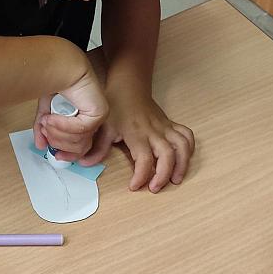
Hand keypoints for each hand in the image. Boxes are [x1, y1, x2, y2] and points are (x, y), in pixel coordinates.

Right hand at [33, 67, 108, 160]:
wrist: (61, 67)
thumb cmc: (56, 83)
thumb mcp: (46, 111)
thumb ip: (44, 129)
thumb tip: (41, 145)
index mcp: (84, 122)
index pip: (81, 148)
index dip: (69, 155)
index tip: (56, 156)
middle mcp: (93, 121)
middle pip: (80, 148)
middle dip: (59, 142)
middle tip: (45, 132)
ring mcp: (98, 117)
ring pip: (80, 141)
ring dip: (58, 133)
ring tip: (46, 121)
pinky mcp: (99, 113)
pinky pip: (81, 129)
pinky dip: (63, 126)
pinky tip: (51, 118)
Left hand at [79, 93, 194, 191]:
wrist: (128, 85)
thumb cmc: (116, 105)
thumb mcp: (103, 126)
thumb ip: (97, 147)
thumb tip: (84, 163)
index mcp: (136, 133)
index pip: (144, 159)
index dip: (141, 176)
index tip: (134, 187)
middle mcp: (154, 131)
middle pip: (168, 155)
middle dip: (164, 175)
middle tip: (154, 188)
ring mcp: (165, 127)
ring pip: (182, 146)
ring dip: (182, 164)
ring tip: (175, 180)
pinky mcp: (171, 124)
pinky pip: (187, 136)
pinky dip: (189, 149)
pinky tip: (183, 161)